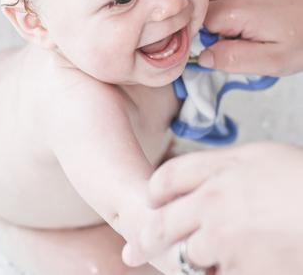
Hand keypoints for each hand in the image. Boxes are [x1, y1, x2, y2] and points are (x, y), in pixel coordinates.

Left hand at [122, 142, 302, 274]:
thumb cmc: (299, 179)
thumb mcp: (258, 155)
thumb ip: (222, 164)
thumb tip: (200, 174)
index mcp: (217, 172)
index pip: (167, 178)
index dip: (156, 190)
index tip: (153, 199)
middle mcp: (212, 205)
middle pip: (162, 223)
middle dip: (145, 239)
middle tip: (132, 250)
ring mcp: (224, 242)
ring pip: (188, 257)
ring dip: (190, 259)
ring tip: (206, 254)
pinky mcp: (242, 271)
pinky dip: (220, 272)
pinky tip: (236, 263)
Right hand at [198, 0, 302, 74]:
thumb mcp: (272, 60)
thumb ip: (233, 59)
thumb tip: (204, 57)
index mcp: (236, 11)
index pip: (195, 23)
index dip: (198, 39)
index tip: (210, 49)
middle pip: (198, 5)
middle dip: (201, 24)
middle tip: (221, 42)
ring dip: (210, 13)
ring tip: (230, 32)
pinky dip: (220, 4)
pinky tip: (239, 20)